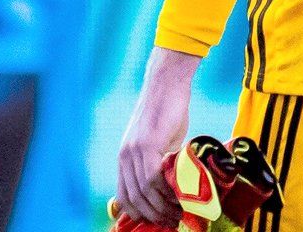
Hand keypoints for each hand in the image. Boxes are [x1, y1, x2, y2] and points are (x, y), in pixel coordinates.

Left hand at [117, 47, 198, 226]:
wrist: (167, 84)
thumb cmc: (167, 110)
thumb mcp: (159, 141)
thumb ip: (160, 161)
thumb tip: (171, 183)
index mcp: (125, 158)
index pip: (124, 196)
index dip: (139, 213)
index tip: (157, 220)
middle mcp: (125, 157)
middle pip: (133, 198)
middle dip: (152, 215)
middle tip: (171, 223)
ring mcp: (135, 151)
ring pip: (143, 192)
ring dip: (161, 207)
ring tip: (177, 215)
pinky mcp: (148, 144)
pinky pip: (153, 178)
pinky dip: (165, 192)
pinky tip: (178, 198)